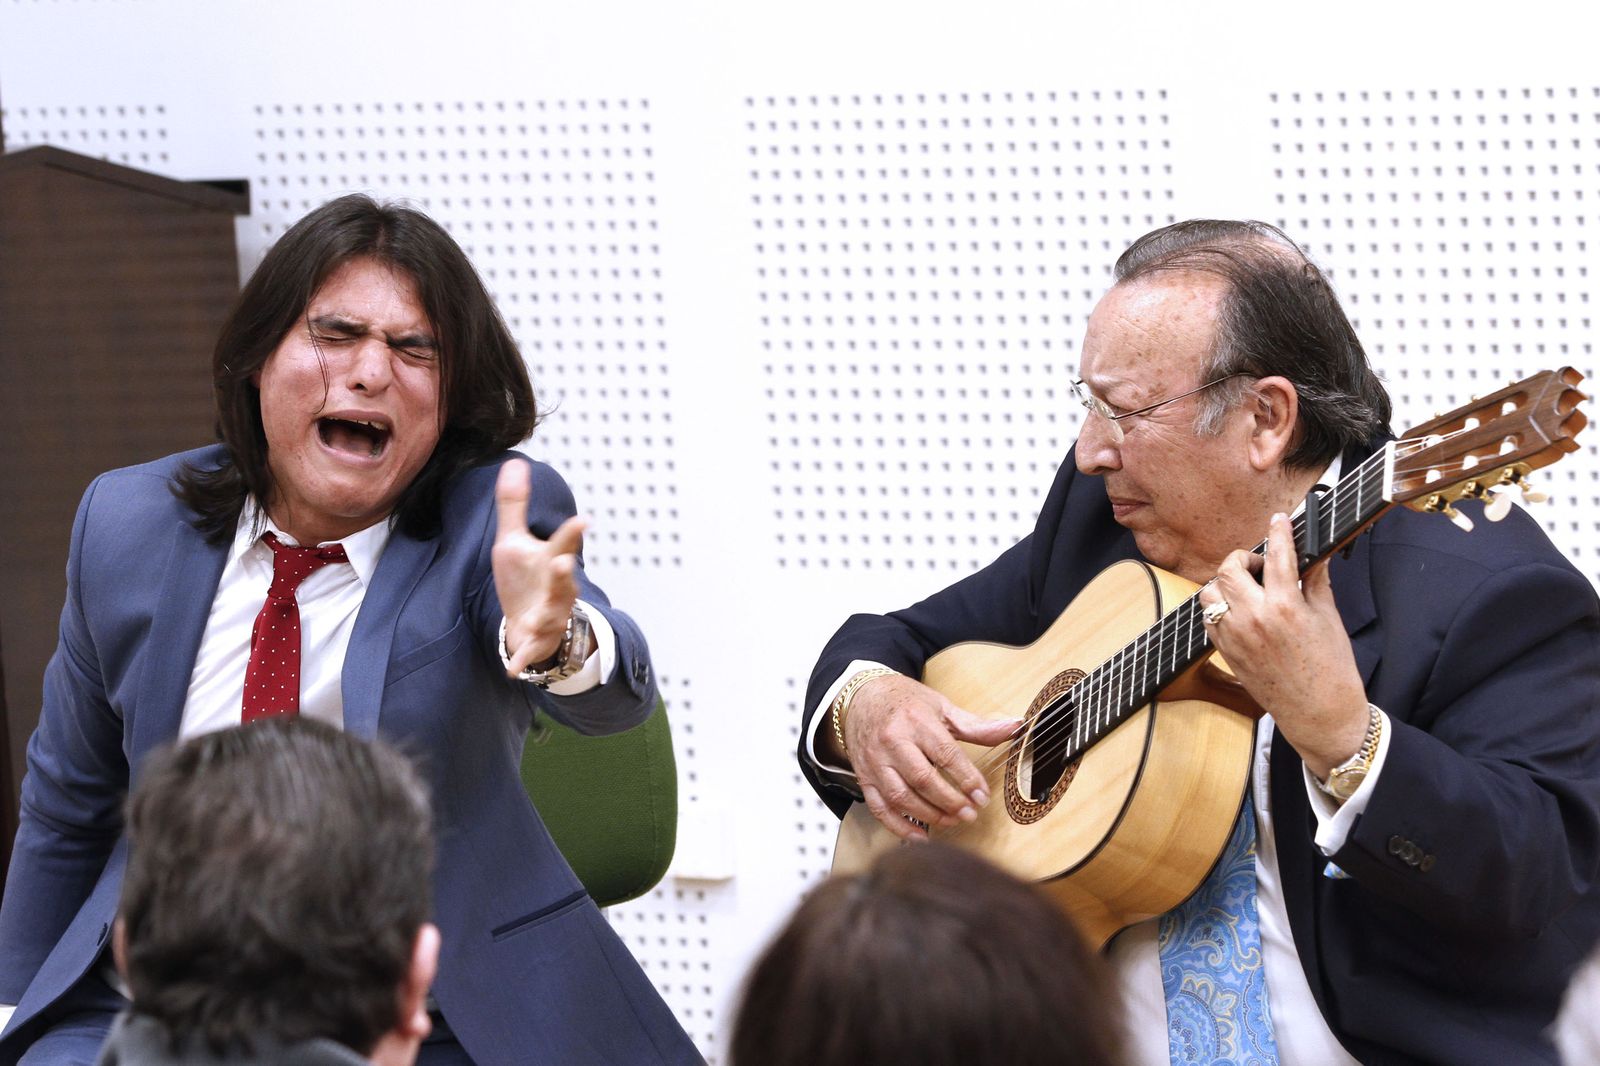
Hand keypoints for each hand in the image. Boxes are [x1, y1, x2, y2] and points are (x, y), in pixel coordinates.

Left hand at [493, 459, 585, 674]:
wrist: (532, 623)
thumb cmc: (524, 578)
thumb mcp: (513, 541)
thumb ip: (513, 504)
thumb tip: (514, 462)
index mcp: (550, 561)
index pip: (563, 544)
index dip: (573, 533)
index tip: (583, 521)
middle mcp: (556, 590)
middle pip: (564, 582)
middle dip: (564, 574)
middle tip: (562, 563)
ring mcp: (548, 617)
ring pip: (552, 617)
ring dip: (547, 617)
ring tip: (538, 618)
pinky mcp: (534, 641)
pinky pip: (530, 652)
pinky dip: (522, 660)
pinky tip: (511, 668)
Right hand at [842, 673, 1020, 840]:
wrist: (860, 698)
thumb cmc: (905, 702)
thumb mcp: (941, 707)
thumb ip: (976, 725)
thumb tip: (1013, 726)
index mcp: (916, 721)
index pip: (945, 754)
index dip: (967, 778)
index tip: (983, 795)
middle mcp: (892, 741)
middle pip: (923, 778)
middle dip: (950, 801)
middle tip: (971, 814)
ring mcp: (875, 762)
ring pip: (901, 796)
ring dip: (929, 814)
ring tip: (952, 821)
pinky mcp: (864, 777)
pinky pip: (879, 807)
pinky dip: (898, 825)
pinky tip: (920, 835)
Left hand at [1199, 512, 1368, 777]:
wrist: (1318, 714)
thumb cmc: (1331, 668)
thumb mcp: (1329, 619)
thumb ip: (1316, 582)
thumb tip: (1316, 553)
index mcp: (1285, 607)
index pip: (1277, 556)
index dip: (1278, 532)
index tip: (1278, 521)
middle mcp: (1254, 618)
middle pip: (1229, 569)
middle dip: (1244, 559)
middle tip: (1262, 566)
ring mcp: (1234, 636)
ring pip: (1211, 592)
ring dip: (1226, 583)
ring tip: (1250, 589)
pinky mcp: (1225, 651)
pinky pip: (1208, 617)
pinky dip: (1219, 607)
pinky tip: (1240, 610)